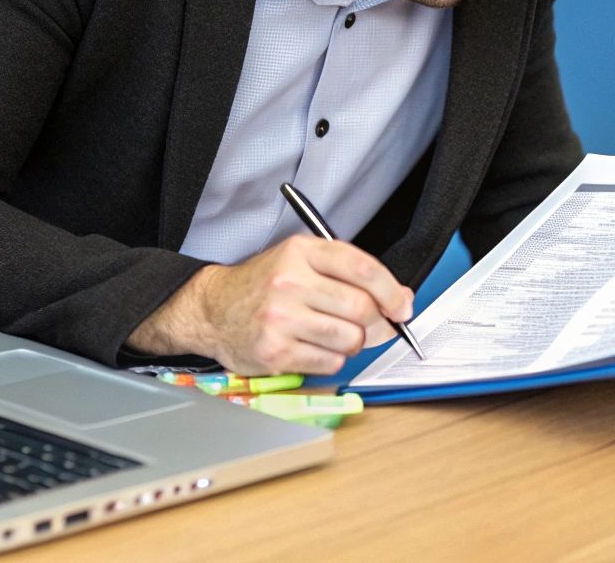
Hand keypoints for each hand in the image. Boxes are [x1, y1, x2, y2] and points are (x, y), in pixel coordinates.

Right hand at [126, 235, 412, 374]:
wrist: (213, 310)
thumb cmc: (263, 286)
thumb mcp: (300, 262)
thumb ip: (347, 274)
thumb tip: (400, 299)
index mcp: (300, 252)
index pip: (361, 268)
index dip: (391, 291)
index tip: (401, 306)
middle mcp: (290, 282)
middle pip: (361, 308)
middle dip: (379, 324)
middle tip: (377, 328)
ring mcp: (281, 318)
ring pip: (350, 339)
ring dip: (354, 343)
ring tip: (336, 336)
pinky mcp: (276, 351)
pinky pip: (330, 362)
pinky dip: (333, 359)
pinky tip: (315, 347)